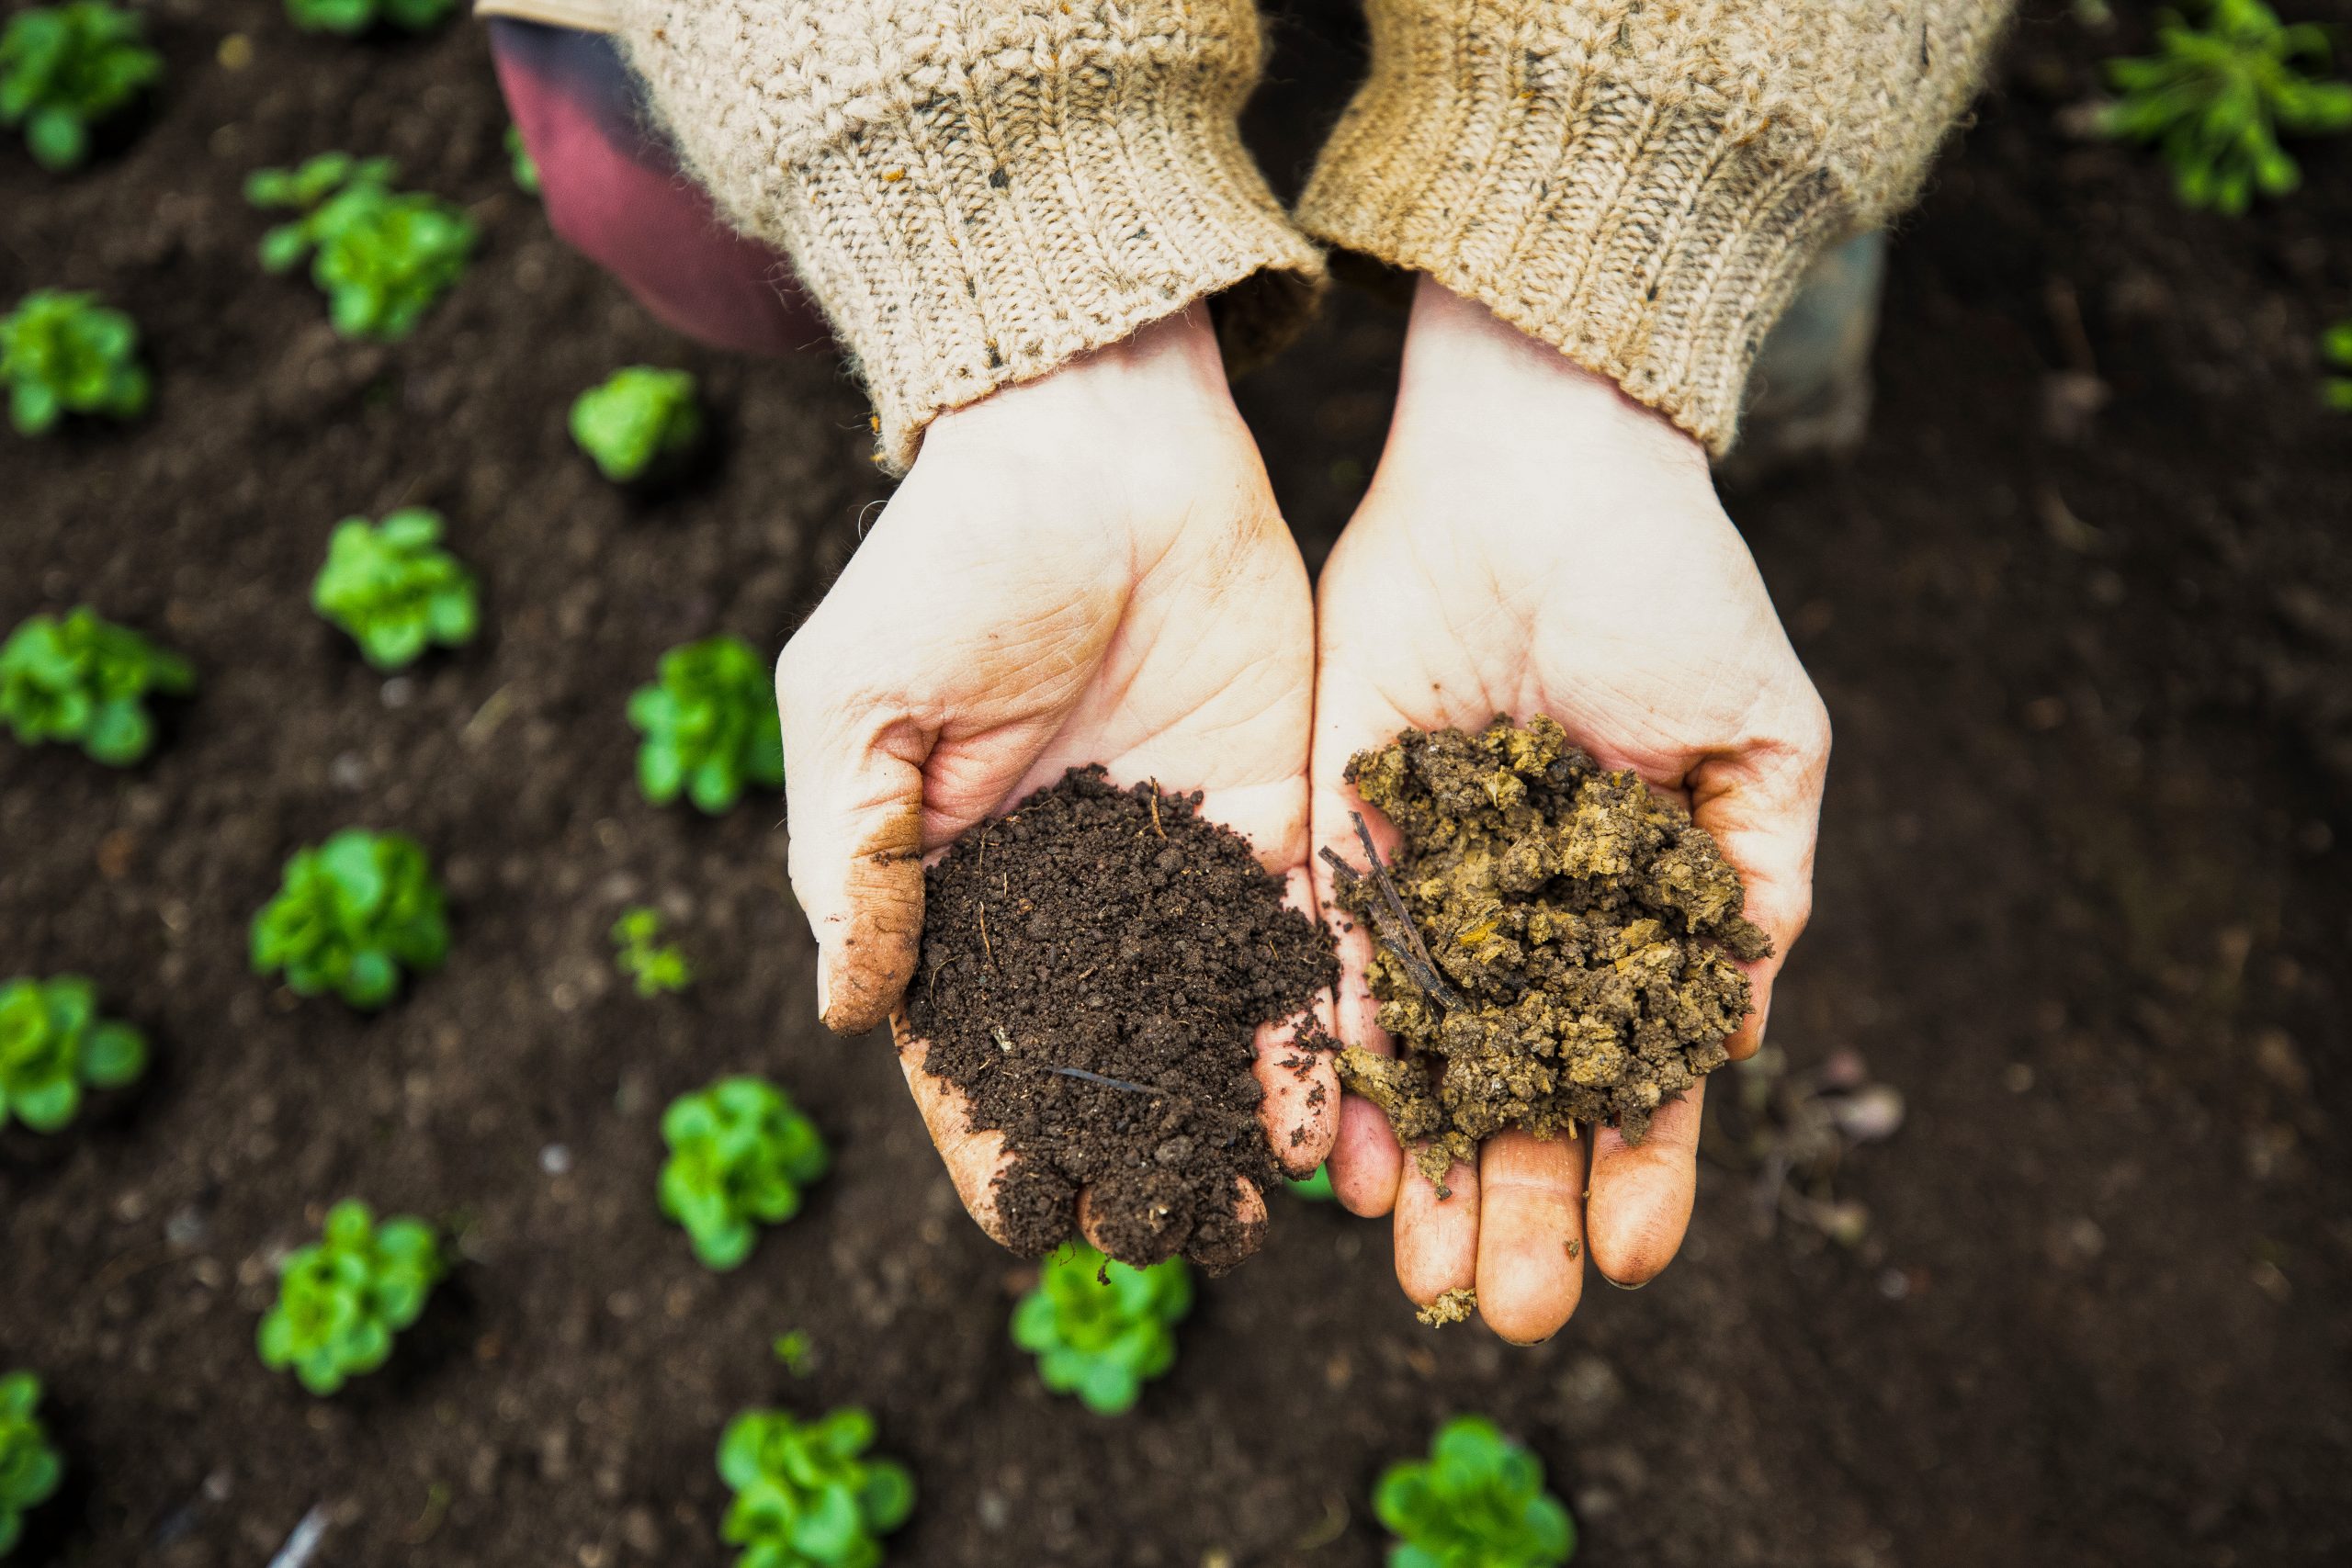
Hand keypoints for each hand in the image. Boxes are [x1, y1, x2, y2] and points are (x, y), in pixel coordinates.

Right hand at [776, 311, 1336, 1259]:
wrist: (1102, 438)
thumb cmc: (954, 557)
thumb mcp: (858, 700)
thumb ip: (854, 853)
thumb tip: (847, 1010)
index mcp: (957, 883)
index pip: (970, 1042)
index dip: (991, 1136)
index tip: (1023, 1223)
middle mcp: (1073, 893)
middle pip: (1095, 1059)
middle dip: (1122, 1156)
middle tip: (1159, 1245)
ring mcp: (1177, 862)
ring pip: (1198, 1024)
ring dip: (1217, 1124)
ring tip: (1250, 1222)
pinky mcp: (1275, 816)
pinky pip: (1289, 946)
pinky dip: (1297, 1030)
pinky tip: (1317, 1116)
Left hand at [1313, 279, 1830, 1340]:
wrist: (1540, 471)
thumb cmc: (1672, 589)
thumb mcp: (1760, 744)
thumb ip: (1752, 892)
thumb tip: (1729, 1041)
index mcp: (1632, 901)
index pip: (1634, 1066)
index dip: (1639, 1165)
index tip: (1633, 1260)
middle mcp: (1525, 912)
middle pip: (1523, 1089)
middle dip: (1524, 1202)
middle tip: (1516, 1314)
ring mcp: (1431, 880)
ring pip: (1429, 1058)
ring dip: (1433, 1168)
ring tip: (1428, 1277)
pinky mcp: (1339, 829)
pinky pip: (1337, 965)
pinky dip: (1344, 1061)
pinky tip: (1347, 1159)